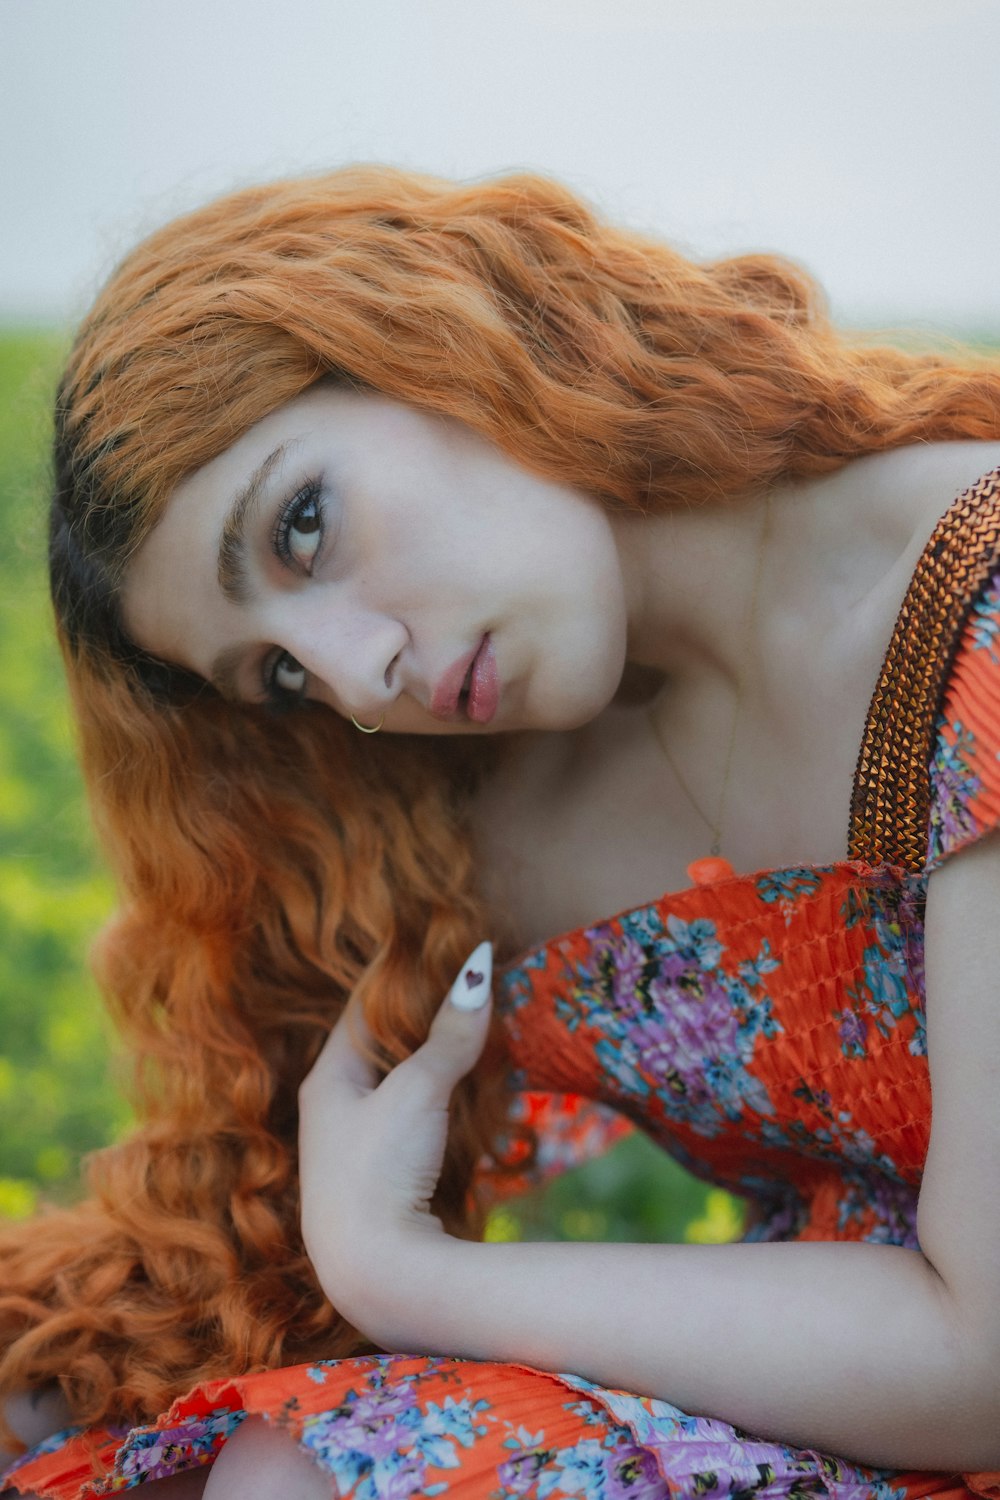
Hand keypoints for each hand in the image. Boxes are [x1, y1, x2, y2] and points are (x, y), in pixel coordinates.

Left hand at [298, 942, 492, 1337]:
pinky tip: (462, 1095)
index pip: (362, 1009)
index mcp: (327, 1081)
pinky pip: (409, 1120)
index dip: (396, 975)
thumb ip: (450, 1034)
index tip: (424, 943)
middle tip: (455, 981)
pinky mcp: (381, 1183)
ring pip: (395, 1086)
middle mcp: (332, 1112)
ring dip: (429, 1059)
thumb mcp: (418, 1092)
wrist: (374, 1274)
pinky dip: (436, 1097)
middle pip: (378, 1047)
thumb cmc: (379, 1171)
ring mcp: (354, 1150)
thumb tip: (478, 969)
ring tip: (465, 1028)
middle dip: (416, 1017)